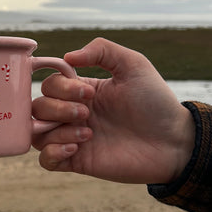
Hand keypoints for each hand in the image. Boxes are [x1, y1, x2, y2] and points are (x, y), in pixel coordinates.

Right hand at [32, 38, 195, 183]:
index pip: (50, 85)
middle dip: (58, 109)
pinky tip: (76, 148)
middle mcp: (74, 114)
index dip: (62, 87)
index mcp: (83, 92)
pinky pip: (45, 161)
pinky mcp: (79, 162)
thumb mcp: (133, 65)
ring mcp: (74, 138)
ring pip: (37, 133)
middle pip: (38, 108)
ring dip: (56, 131)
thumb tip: (67, 57)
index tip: (88, 92)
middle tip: (88, 114)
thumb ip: (102, 50)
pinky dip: (52, 153)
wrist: (174, 142)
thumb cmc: (156, 103)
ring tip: (87, 134)